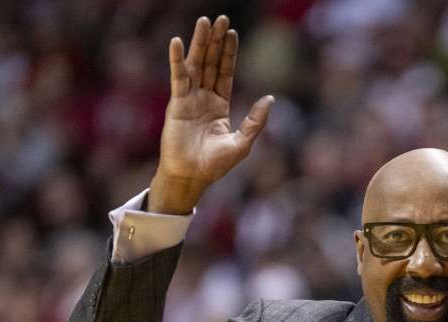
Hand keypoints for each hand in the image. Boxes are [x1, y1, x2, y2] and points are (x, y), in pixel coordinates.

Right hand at [149, 16, 273, 213]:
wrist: (191, 177)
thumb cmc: (215, 165)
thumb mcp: (242, 143)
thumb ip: (256, 121)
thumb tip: (270, 98)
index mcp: (220, 105)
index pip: (225, 72)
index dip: (229, 53)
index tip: (232, 32)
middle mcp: (204, 98)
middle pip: (211, 63)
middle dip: (216, 41)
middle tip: (221, 18)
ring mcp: (189, 99)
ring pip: (196, 65)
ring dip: (200, 43)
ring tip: (205, 21)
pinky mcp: (177, 104)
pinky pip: (178, 78)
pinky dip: (177, 60)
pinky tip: (178, 42)